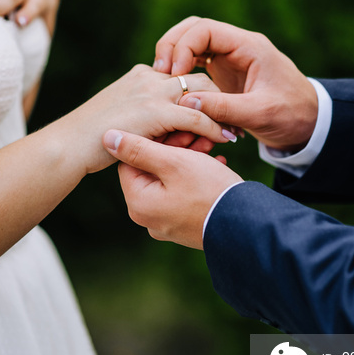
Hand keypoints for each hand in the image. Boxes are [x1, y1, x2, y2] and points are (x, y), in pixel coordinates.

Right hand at [54, 64, 237, 175]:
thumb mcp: (121, 116)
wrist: (68, 145)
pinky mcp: (153, 112)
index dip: (205, 89)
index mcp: (143, 75)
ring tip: (235, 131)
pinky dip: (214, 127)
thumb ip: (143, 113)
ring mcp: (151, 92)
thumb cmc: (91, 137)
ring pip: (202, 91)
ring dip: (222, 111)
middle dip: (220, 97)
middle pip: (198, 77)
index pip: (184, 70)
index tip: (219, 106)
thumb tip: (164, 127)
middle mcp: (149, 77)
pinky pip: (196, 115)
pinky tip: (225, 139)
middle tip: (235, 118)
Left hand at [103, 130, 242, 248]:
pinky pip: (184, 195)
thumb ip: (139, 149)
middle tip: (196, 135)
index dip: (153, 139)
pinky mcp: (186, 225)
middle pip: (152, 171)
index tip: (175, 129)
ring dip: (187, 159)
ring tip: (209, 147)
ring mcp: (167, 224)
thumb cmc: (209, 190)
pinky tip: (215, 164)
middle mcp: (148, 218)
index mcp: (139, 204)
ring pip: (170, 181)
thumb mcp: (172, 162)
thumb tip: (106, 138)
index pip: (132, 161)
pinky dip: (196, 177)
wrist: (247, 224)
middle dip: (174, 148)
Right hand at [153, 17, 317, 150]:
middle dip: (172, 46)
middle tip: (159, 73)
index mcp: (249, 46)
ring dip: (174, 56)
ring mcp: (230, 56)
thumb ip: (225, 108)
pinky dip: (181, 70)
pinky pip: (196, 61)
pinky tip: (172, 88)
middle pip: (193, 29)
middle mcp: (237, 46)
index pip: (206, 29)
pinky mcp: (224, 71)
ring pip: (192, 42)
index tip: (174, 73)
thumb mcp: (260, 114)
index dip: (183, 47)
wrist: (309, 122)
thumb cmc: (291, 115)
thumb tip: (187, 102)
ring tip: (162, 80)